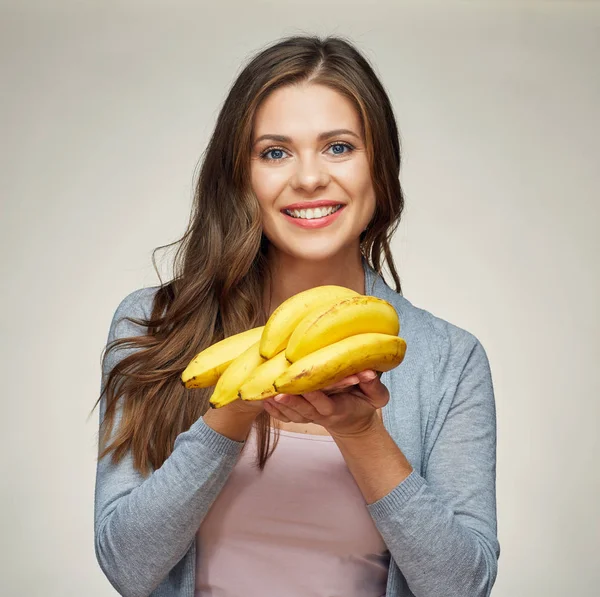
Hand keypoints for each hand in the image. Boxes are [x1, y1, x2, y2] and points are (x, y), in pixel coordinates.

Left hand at [263, 369, 388, 437]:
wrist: (353, 421)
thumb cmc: (365, 404)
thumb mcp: (376, 397)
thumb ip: (373, 386)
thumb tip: (368, 372)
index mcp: (338, 409)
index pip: (325, 405)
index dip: (315, 397)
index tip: (306, 388)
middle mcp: (321, 414)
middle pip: (303, 410)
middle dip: (290, 402)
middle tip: (277, 392)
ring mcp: (309, 416)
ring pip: (291, 414)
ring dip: (278, 405)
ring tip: (264, 394)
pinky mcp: (302, 415)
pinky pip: (285, 416)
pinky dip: (273, 410)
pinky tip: (262, 400)